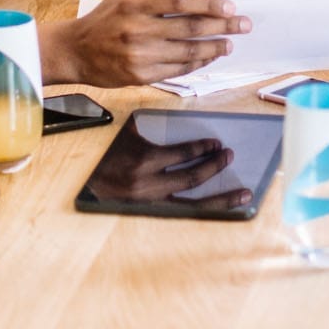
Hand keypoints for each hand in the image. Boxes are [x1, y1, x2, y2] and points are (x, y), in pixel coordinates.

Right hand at [50, 0, 251, 85]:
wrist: (73, 52)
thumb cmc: (101, 21)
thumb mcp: (123, 0)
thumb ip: (154, 2)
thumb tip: (195, 4)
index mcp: (134, 5)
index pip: (180, 2)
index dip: (208, 4)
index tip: (229, 6)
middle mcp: (138, 30)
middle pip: (190, 28)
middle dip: (222, 27)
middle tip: (243, 24)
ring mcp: (140, 56)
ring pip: (188, 52)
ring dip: (214, 48)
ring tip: (230, 44)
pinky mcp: (141, 76)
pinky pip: (177, 70)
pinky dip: (196, 63)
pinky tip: (208, 57)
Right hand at [84, 123, 251, 209]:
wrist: (85, 187)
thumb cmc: (106, 157)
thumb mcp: (124, 136)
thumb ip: (145, 126)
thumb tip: (168, 112)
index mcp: (143, 161)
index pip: (181, 154)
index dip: (202, 148)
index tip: (216, 143)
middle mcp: (149, 185)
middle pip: (191, 177)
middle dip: (214, 165)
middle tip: (229, 156)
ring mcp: (152, 204)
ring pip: (195, 204)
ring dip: (222, 198)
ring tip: (243, 194)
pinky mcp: (153, 216)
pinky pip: (185, 216)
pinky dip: (208, 213)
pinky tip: (226, 211)